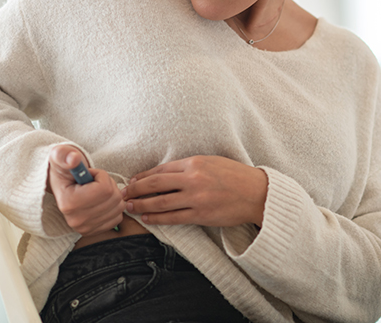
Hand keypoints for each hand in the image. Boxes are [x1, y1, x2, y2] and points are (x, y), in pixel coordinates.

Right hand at [48, 145, 124, 234]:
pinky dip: (113, 206)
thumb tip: (74, 158)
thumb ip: (66, 155)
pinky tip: (101, 201)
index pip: (104, 188)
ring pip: (118, 207)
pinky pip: (118, 217)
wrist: (61, 184)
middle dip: (109, 184)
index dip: (101, 176)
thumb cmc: (64, 168)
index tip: (89, 174)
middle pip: (113, 198)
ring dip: (112, 194)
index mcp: (68, 203)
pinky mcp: (93, 232)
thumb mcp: (61, 156)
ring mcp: (85, 228)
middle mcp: (76, 220)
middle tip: (94, 182)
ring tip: (97, 190)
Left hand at [123, 156, 267, 226]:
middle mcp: (193, 179)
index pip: (161, 170)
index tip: (131, 181)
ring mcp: (196, 198)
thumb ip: (190, 167)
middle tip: (122, 194)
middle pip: (155, 185)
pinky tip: (147, 217)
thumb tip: (165, 174)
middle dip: (135, 190)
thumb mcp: (212, 162)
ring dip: (141, 204)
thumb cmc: (236, 176)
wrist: (257, 193)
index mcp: (195, 163)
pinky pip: (173, 217)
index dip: (143, 176)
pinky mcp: (201, 215)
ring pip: (160, 202)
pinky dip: (157, 218)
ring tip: (129, 207)